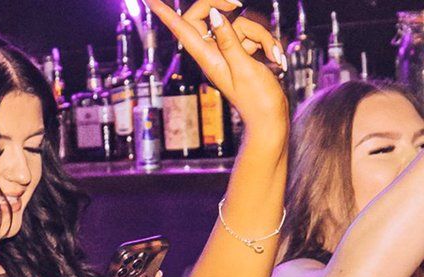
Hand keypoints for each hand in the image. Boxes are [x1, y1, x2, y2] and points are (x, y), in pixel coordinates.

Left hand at [143, 0, 288, 131]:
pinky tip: (274, 57)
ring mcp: (228, 52)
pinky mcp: (242, 53)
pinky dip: (266, 42)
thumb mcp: (243, 67)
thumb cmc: (257, 98)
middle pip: (211, 16)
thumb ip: (229, 40)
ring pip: (241, 24)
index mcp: (207, 58)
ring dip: (261, 35)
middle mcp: (213, 53)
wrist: (270, 117)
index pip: (181, 30)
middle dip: (229, 9)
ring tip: (271, 56)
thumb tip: (214, 15)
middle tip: (237, 4)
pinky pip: (253, 34)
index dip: (166, 14)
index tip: (150, 0)